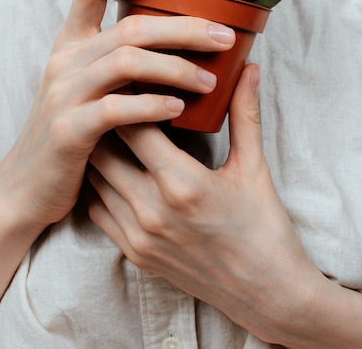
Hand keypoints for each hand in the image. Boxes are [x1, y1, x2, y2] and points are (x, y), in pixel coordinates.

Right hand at [0, 0, 234, 236]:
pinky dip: (153, 106)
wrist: (30, 184)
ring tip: (211, 80)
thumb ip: (117, 61)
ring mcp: (64, 94)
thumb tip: (170, 40)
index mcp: (71, 44)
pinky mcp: (69, 130)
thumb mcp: (87, 86)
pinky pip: (117, 109)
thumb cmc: (72, 130)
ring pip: (127, 62)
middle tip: (224, 36)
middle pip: (130, 27)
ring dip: (177, 67)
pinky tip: (180, 109)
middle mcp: (65, 60)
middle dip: (184, 27)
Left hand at [87, 64, 321, 341]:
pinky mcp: (134, 254)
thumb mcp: (254, 167)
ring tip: (109, 129)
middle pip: (105, 149)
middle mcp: (152, 211)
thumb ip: (245, 113)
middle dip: (107, 121)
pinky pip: (98, 209)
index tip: (127, 78)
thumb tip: (248, 68)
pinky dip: (101, 185)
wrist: (266, 293)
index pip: (134, 126)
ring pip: (96, 178)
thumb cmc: (264, 228)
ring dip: (100, 151)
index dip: (127, 97)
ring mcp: (138, 236)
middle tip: (114, 99)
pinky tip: (116, 169)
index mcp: (182, 184)